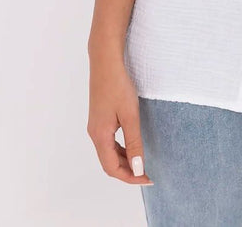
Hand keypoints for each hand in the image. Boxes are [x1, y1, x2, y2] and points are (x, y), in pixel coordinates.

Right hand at [87, 53, 153, 185]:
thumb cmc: (118, 86)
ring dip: (124, 161)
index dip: (130, 177)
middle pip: (108, 163)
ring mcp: (95, 126)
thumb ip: (134, 142)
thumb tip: (138, 168)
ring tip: (142, 162)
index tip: (147, 178)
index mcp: (100, 136)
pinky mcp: (99, 118)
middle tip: (147, 173)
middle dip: (127, 171)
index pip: (112, 168)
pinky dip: (120, 149)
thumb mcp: (130, 115)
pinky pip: (108, 142)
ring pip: (108, 153)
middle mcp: (94, 134)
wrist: (105, 62)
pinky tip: (132, 146)